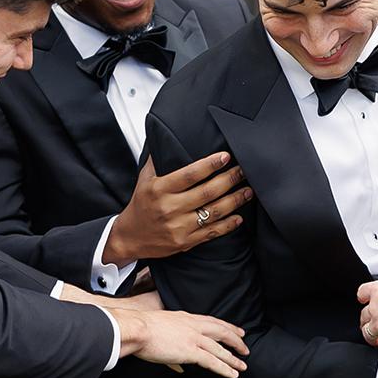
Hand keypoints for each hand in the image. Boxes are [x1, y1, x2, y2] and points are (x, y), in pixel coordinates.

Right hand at [105, 153, 251, 262]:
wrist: (130, 238)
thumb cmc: (141, 205)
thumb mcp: (144, 180)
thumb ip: (157, 160)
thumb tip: (165, 135)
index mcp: (159, 189)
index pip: (190, 174)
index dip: (210, 164)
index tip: (226, 156)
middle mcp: (169, 208)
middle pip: (207, 192)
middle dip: (229, 180)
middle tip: (243, 171)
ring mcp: (178, 227)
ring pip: (213, 212)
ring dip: (234, 201)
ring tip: (248, 191)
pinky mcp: (185, 242)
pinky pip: (211, 233)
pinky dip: (228, 225)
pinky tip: (239, 217)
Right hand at [111, 301, 248, 377]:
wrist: (136, 329)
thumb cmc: (141, 330)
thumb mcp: (160, 331)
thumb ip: (172, 348)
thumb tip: (179, 367)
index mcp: (186, 318)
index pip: (212, 321)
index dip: (226, 327)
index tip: (237, 331)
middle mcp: (193, 326)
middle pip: (221, 332)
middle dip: (235, 340)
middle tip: (245, 348)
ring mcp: (193, 338)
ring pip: (220, 349)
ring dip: (233, 358)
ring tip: (242, 366)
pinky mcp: (190, 351)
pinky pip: (213, 361)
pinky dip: (224, 368)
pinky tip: (232, 374)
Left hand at [357, 272, 377, 348]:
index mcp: (377, 290)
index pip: (362, 292)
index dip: (364, 297)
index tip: (365, 300)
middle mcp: (374, 308)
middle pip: (363, 315)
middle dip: (367, 318)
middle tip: (374, 320)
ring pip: (367, 332)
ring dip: (372, 333)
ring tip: (377, 335)